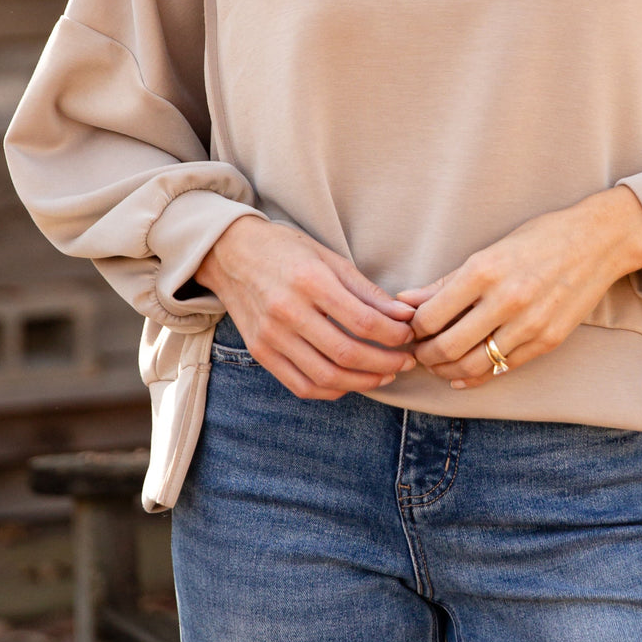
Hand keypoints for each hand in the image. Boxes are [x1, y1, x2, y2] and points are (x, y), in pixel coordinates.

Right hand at [195, 215, 416, 399]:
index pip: (363, 321)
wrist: (231, 253)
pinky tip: (351, 382)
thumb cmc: (287, 250)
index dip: (394, 335)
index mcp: (310, 281)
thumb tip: (404, 316)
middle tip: (407, 361)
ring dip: (363, 382)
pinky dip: (331, 390)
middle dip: (386, 363)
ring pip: (326, 377)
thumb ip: (368, 291)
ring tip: (385, 374)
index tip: (410, 336)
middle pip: (347, 354)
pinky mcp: (260, 352)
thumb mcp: (330, 259)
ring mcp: (271, 336)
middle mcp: (287, 311)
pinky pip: (301, 385)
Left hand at [396, 186, 641, 389]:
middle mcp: (506, 300)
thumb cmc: (540, 238)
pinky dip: (477, 377)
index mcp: (485, 270)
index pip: (431, 316)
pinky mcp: (548, 341)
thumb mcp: (490, 250)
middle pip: (447, 347)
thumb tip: (407, 301)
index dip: (414, 328)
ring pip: (473, 365)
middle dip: (425, 356)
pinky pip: (503, 368)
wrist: (598, 241)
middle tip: (418, 353)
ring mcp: (529, 324)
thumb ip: (447, 281)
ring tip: (438, 365)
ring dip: (447, 371)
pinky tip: (463, 374)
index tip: (411, 328)